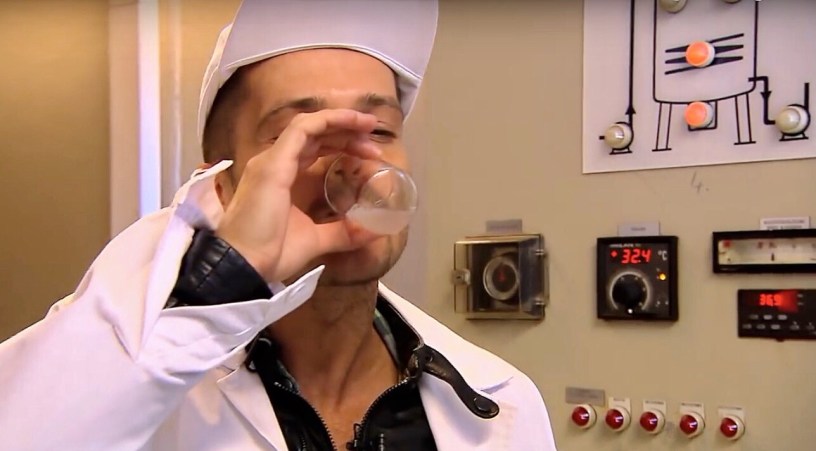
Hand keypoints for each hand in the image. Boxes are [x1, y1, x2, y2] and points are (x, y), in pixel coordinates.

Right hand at [215, 109, 381, 282]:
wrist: (244, 265)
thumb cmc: (271, 254)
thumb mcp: (316, 239)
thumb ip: (342, 232)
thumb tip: (375, 231)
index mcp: (281, 178)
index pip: (312, 148)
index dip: (341, 145)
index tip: (370, 154)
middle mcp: (274, 163)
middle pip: (313, 135)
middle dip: (345, 133)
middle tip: (373, 143)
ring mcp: (271, 160)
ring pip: (309, 126)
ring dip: (340, 121)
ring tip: (368, 125)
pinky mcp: (274, 162)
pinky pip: (302, 128)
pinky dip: (328, 120)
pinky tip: (350, 122)